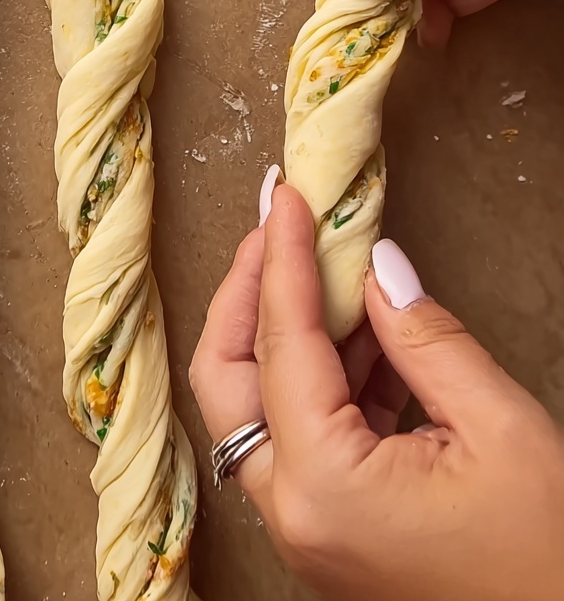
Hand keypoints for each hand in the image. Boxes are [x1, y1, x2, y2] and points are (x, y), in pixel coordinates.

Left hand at [189, 173, 563, 600]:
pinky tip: (359, 325)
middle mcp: (293, 510)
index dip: (283, 258)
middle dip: (248, 292)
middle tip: (279, 229)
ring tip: (323, 262)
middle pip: (228, 377)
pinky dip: (321, 373)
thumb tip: (377, 266)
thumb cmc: (549, 561)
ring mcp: (304, 523)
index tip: (286, 198)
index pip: (281, 343)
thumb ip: (425, 338)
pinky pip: (300, 431)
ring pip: (256, 402)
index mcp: (325, 487)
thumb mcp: (500, 431)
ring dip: (285, 327)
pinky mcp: (329, 524)